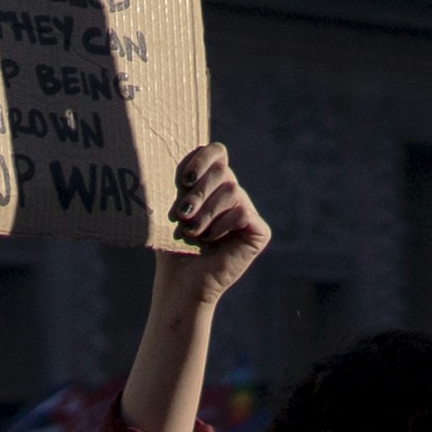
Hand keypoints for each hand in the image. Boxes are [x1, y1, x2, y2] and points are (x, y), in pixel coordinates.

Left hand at [157, 143, 270, 308]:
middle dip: (198, 192)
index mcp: (212, 184)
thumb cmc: (172, 245)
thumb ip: (183, 180)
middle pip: (223, 171)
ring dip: (206, 213)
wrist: (181, 281)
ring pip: (232, 191)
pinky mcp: (259, 231)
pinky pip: (243, 212)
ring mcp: (248, 212)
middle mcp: (233, 194)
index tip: (186, 178)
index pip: (217, 152)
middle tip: (181, 214)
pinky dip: (222, 226)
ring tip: (192, 232)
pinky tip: (212, 241)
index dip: (204, 158)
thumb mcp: (173, 206)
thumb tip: (182, 149)